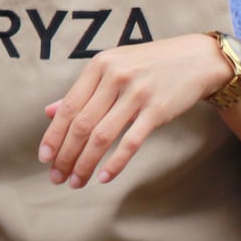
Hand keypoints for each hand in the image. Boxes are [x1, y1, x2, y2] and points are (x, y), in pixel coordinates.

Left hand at [39, 33, 229, 187]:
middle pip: (82, 124)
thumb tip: (49, 112)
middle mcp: (115, 77)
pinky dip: (115, 162)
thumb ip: (83, 91)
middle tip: (57, 177)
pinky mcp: (158, 109)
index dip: (54, 135)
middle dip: (66, 155)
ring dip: (85, 163)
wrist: (197, 59)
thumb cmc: (150, 65)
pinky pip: (131, 141)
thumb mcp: (113, 68)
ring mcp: (137, 93)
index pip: (69, 107)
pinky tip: (104, 177)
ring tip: (76, 181)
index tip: (44, 158)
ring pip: (102, 136)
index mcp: (99, 66)